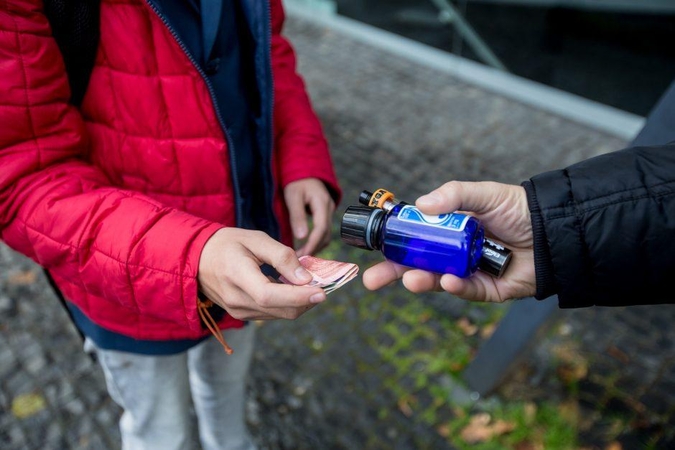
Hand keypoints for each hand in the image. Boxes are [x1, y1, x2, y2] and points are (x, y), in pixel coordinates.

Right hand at [198, 228, 325, 319]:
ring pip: (279, 315)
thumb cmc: (228, 244)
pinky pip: (272, 314)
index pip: (270, 295)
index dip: (298, 296)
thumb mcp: (256, 239)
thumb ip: (282, 257)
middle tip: (322, 283)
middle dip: (306, 300)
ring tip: (307, 283)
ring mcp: (238, 311)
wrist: (198, 258)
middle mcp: (236, 300)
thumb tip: (306, 278)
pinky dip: (287, 304)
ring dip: (299, 302)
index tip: (322, 292)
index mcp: (236, 275)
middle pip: (280, 310)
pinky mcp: (242, 315)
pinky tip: (291, 288)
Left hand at [284, 178, 335, 255]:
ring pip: (326, 235)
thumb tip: (301, 237)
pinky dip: (316, 241)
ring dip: (316, 247)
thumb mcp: (293, 197)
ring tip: (301, 257)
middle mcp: (329, 209)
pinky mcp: (326, 215)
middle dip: (314, 249)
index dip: (312, 244)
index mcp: (322, 203)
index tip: (302, 256)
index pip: (321, 229)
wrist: (305, 171)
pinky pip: (323, 231)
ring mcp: (329, 212)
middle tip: (300, 261)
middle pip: (326, 235)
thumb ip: (297, 216)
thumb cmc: (297, 182)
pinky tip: (306, 247)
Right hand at [362, 181, 536, 302]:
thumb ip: (453, 196)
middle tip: (371, 279)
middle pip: (417, 264)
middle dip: (393, 272)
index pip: (414, 238)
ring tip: (410, 280)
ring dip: (420, 281)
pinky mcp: (486, 289)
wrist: (555, 231)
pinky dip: (455, 287)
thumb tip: (420, 205)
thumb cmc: (519, 209)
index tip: (375, 246)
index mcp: (448, 229)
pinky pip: (465, 291)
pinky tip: (450, 281)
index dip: (394, 243)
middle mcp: (454, 252)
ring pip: (436, 280)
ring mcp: (468, 271)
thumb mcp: (483, 194)